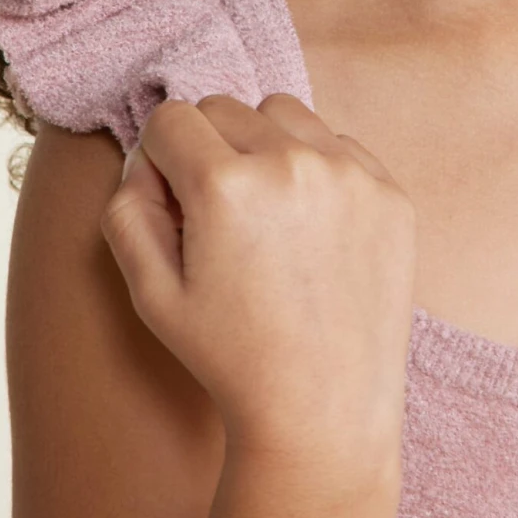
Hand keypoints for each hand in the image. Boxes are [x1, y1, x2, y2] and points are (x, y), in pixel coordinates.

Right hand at [101, 94, 416, 478]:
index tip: (174, 207)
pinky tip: (310, 230)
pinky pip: (336, 144)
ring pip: (283, 113)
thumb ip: (128, 209)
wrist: (324, 409)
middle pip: (225, 107)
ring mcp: (349, 174)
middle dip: (208, 149)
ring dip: (263, 146)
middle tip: (218, 217)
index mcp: (225, 186)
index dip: (160, 161)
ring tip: (265, 214)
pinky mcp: (389, 191)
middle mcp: (291, 163)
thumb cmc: (231, 355)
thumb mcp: (150, 293)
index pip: (171, 118)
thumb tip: (148, 159)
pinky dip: (315, 169)